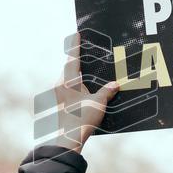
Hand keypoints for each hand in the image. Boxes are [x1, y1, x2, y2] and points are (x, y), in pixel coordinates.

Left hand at [52, 33, 118, 151]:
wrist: (67, 139)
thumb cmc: (82, 119)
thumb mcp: (98, 103)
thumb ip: (107, 91)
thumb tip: (115, 84)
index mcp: (68, 81)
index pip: (72, 58)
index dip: (75, 45)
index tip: (76, 33)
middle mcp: (59, 85)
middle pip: (69, 68)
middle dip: (77, 60)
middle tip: (84, 51)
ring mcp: (57, 95)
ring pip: (67, 79)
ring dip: (76, 74)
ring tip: (86, 71)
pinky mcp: (58, 103)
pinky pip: (66, 89)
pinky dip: (75, 86)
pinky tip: (83, 91)